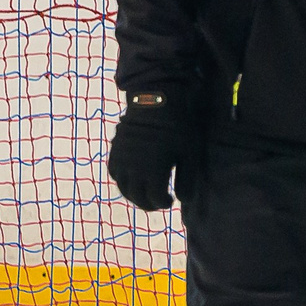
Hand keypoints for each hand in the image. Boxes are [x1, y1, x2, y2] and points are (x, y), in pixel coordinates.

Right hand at [108, 89, 204, 211]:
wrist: (155, 101)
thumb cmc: (178, 128)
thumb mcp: (190, 154)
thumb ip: (187, 180)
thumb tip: (183, 200)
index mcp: (153, 171)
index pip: (154, 199)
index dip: (163, 203)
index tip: (171, 200)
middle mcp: (134, 168)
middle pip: (138, 197)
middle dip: (149, 204)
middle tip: (159, 202)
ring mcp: (122, 159)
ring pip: (124, 188)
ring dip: (134, 196)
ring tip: (146, 195)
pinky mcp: (115, 150)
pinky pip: (115, 173)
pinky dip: (123, 181)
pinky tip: (133, 180)